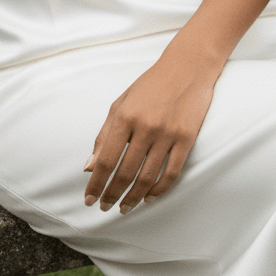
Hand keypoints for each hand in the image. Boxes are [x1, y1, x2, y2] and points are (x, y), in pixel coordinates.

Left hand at [83, 52, 217, 214]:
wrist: (186, 67)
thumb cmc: (150, 85)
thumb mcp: (121, 103)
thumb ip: (104, 134)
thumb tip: (89, 166)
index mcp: (124, 116)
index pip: (106, 159)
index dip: (96, 183)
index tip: (89, 199)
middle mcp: (145, 126)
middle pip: (125, 172)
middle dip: (112, 194)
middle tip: (105, 207)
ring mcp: (167, 134)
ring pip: (147, 177)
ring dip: (133, 197)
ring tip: (125, 207)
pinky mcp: (187, 139)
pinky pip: (172, 173)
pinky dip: (159, 190)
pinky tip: (149, 197)